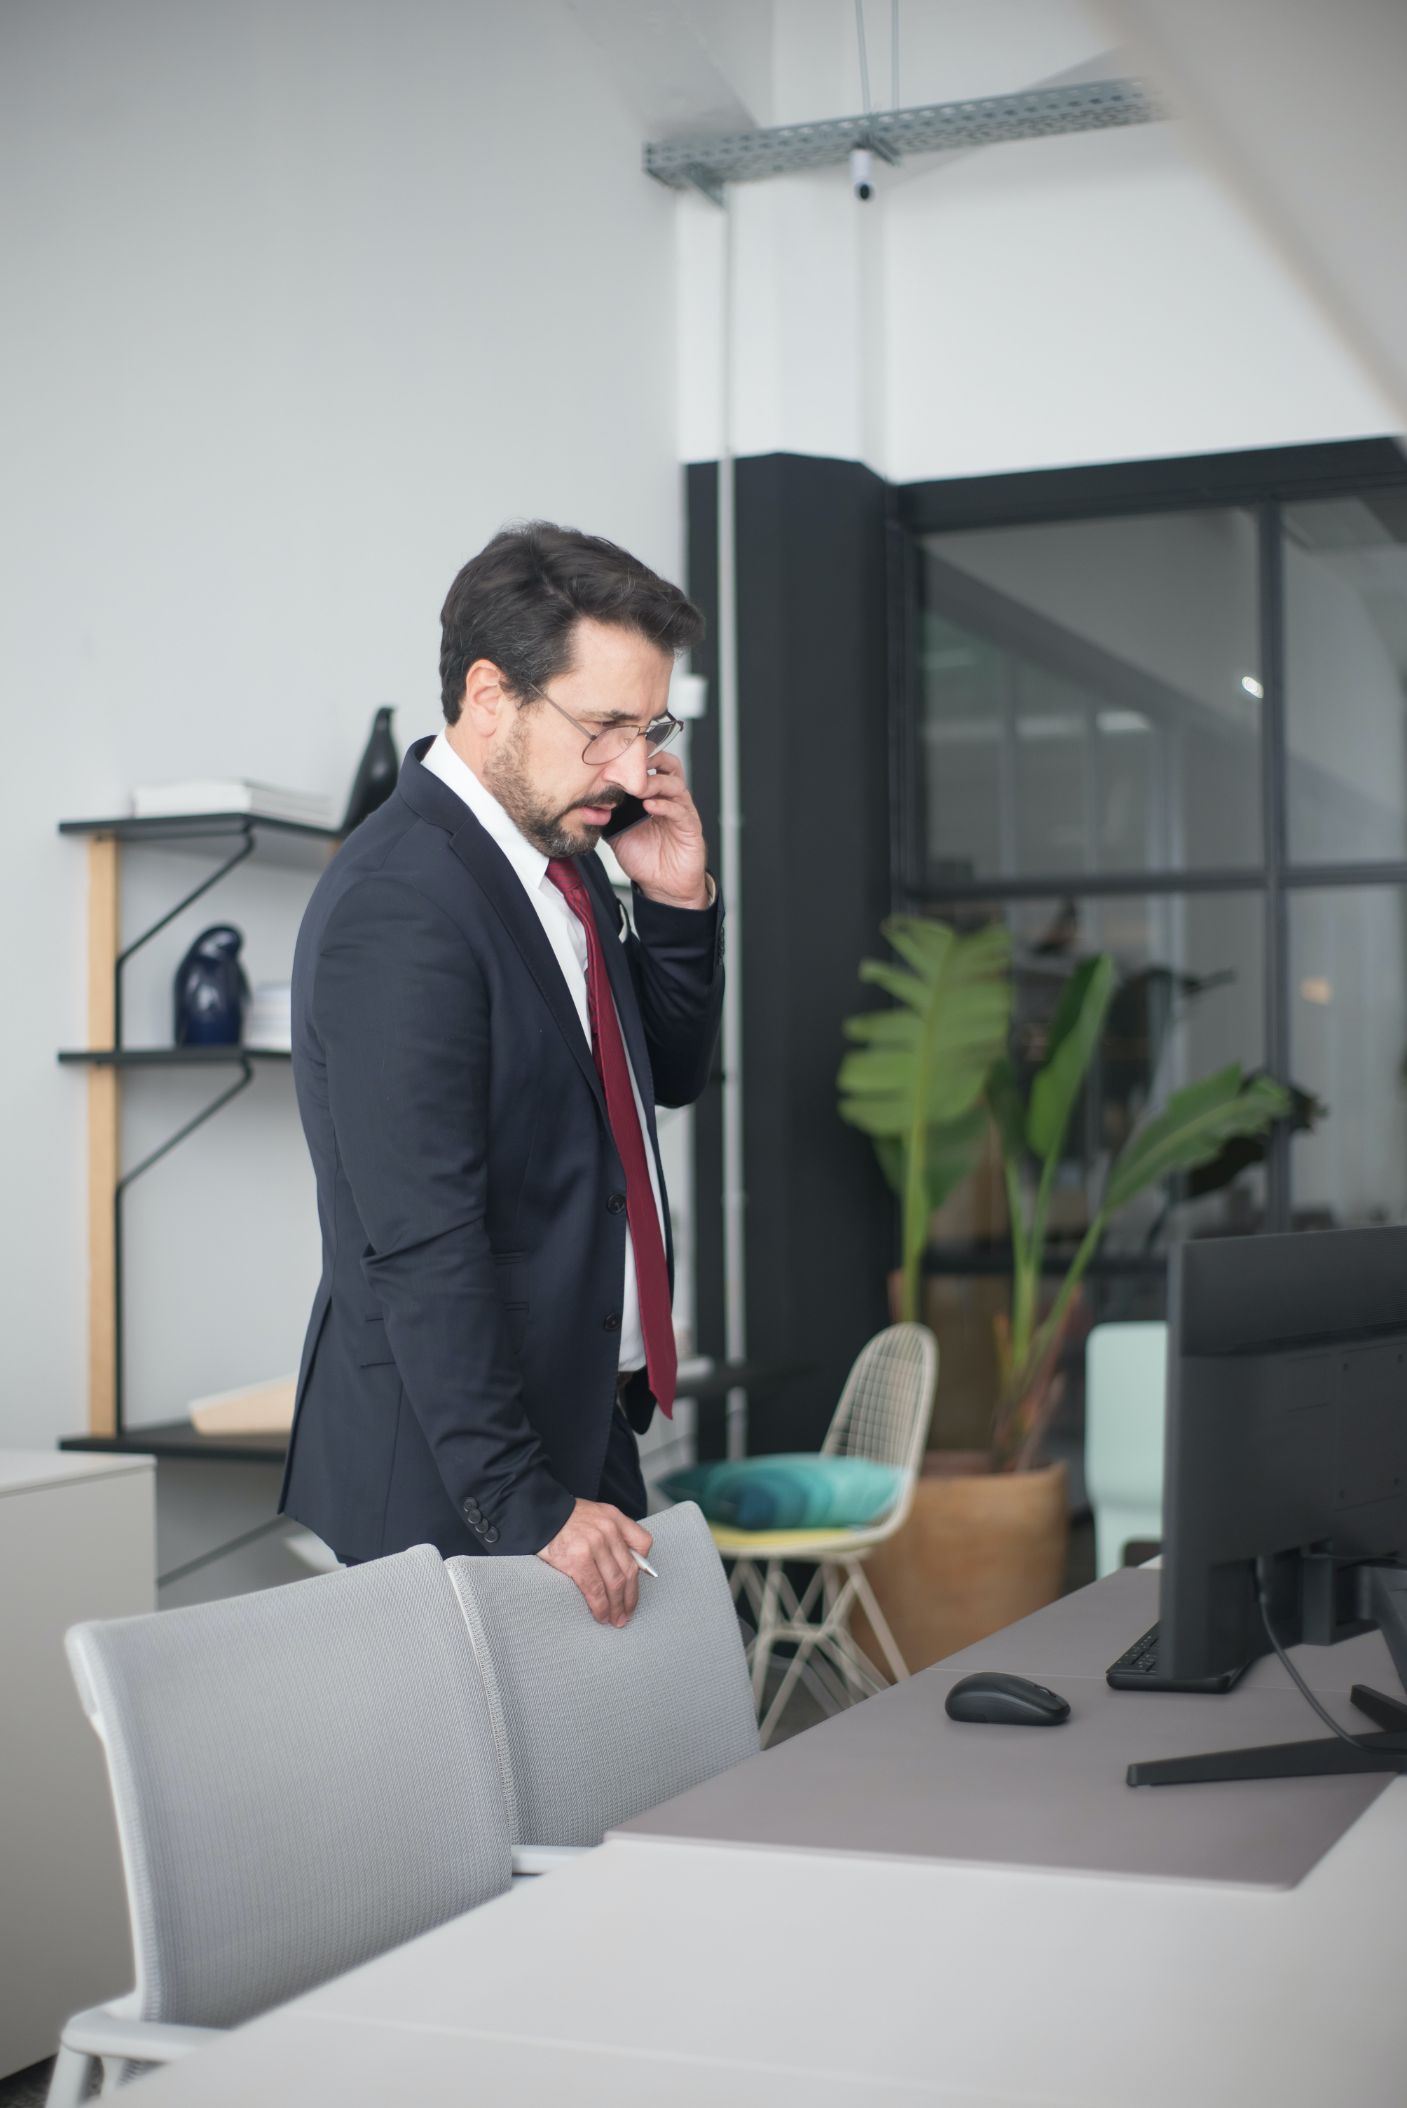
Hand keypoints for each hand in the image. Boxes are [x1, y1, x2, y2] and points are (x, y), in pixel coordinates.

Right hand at [536, 1499, 654, 1625]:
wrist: (537, 1515)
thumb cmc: (564, 1520)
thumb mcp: (595, 1516)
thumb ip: (612, 1534)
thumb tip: (626, 1565)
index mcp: (614, 1517)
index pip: (643, 1543)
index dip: (643, 1567)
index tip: (636, 1583)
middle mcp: (608, 1529)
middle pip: (629, 1570)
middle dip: (630, 1597)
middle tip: (628, 1613)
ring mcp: (593, 1544)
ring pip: (615, 1583)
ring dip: (617, 1607)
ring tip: (616, 1620)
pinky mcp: (578, 1559)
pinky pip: (595, 1589)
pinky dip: (601, 1606)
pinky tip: (601, 1615)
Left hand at [608, 752, 709, 909]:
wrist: (663, 887)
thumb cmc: (644, 859)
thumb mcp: (617, 834)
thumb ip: (606, 817)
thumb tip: (585, 805)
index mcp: (653, 796)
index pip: (650, 766)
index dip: (637, 758)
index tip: (617, 754)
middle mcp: (669, 799)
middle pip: (668, 765)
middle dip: (652, 759)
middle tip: (632, 761)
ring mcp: (681, 811)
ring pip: (675, 784)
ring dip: (655, 783)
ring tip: (638, 787)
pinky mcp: (690, 827)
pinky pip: (679, 810)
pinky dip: (664, 805)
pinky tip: (649, 806)